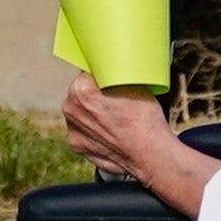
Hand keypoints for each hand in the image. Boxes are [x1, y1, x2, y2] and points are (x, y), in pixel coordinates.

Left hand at [55, 80, 176, 182]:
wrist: (150, 154)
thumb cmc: (144, 120)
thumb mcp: (133, 83)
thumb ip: (114, 74)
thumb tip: (112, 67)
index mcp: (81, 90)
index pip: (88, 72)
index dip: (102, 75)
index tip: (111, 80)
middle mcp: (71, 109)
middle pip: (81, 92)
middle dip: (95, 94)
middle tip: (117, 100)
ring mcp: (73, 130)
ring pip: (82, 112)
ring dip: (93, 113)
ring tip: (116, 119)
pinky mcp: (78, 146)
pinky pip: (84, 131)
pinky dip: (95, 131)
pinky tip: (111, 132)